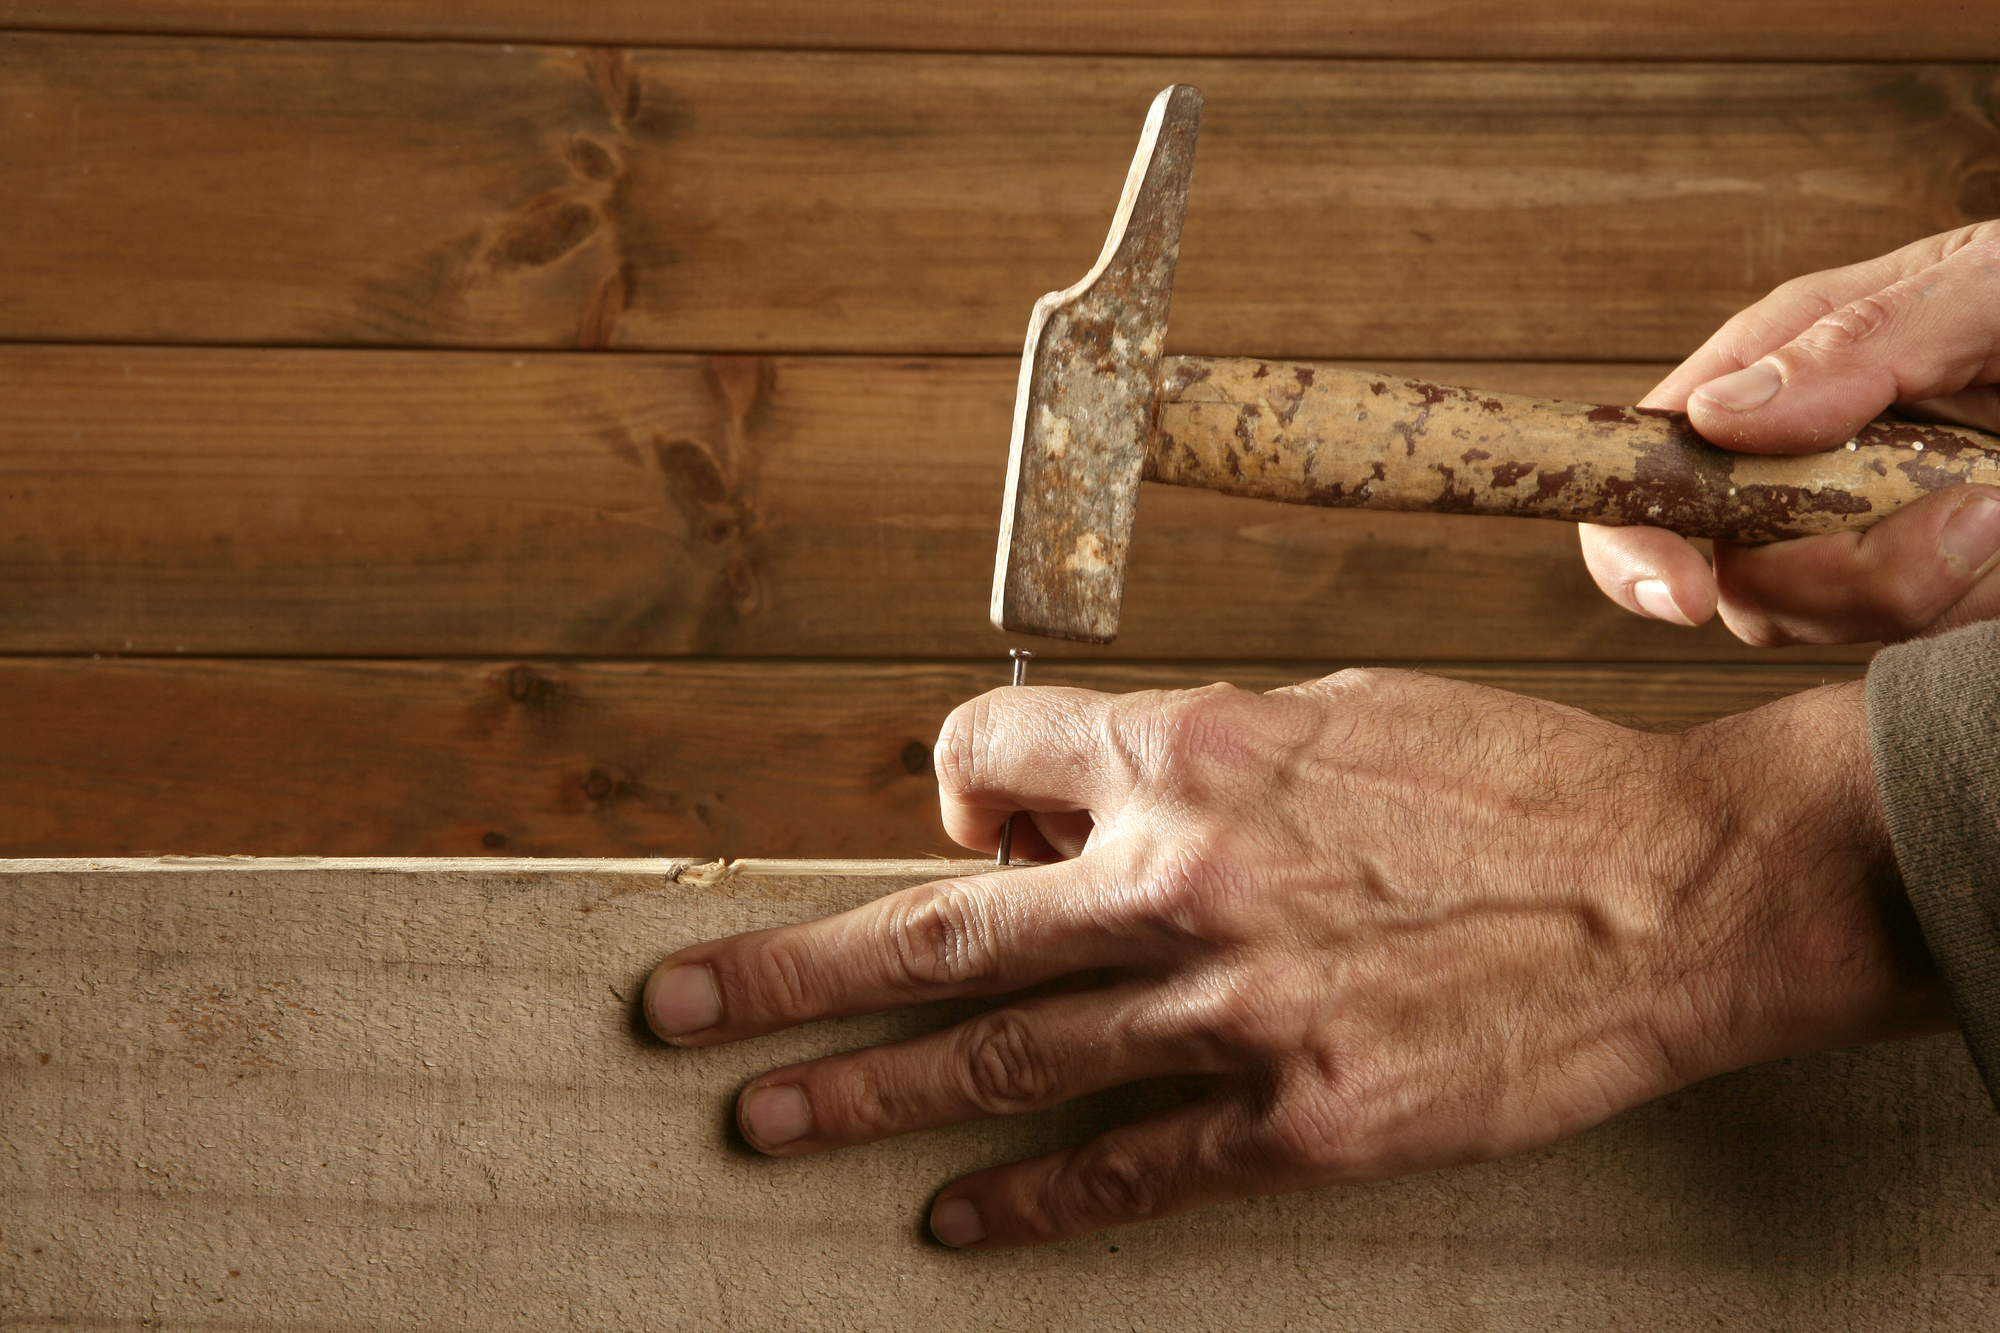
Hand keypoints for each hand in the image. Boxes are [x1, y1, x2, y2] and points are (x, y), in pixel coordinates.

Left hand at [645, 672, 1946, 1246]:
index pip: (980, 757)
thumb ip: (1185, 757)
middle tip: (678, 1011)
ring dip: (864, 1094)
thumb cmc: (1507, 782)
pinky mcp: (1299, 1122)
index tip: (969, 830)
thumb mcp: (1332, 714)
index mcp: (1192, 752)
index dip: (956, 792)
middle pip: (936, 930)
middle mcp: (1184, 878)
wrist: (1670, 891)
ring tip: (761, 1120)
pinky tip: (955, 1221)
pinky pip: (1123, 1168)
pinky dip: (1029, 1199)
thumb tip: (1073, 809)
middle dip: (790, 971)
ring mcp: (1235, 1012)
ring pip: (998, 1057)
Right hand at [1581, 222, 1999, 645]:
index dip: (1637, 546)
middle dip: (1841, 579)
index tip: (1687, 589)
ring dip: (1936, 587)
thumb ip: (1856, 341)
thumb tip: (1719, 419)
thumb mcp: (1985, 284)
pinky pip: (1921, 644)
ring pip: (1832, 627)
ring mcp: (1869, 543)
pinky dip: (1976, 604)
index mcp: (1774, 381)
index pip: (1643, 479)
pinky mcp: (1939, 596)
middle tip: (1977, 521)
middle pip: (1736, 581)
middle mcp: (1800, 473)